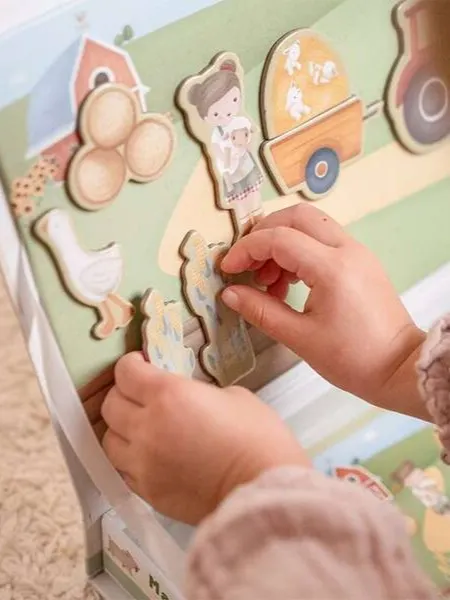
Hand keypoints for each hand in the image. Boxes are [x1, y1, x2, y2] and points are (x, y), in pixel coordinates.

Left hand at [101, 353, 309, 523]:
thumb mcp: (232, 395)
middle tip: (141, 394)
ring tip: (142, 428)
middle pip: (110, 404)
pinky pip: (123, 469)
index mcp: (168, 395)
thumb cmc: (257, 437)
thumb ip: (197, 392)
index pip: (125, 373)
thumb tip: (185, 399)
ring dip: (121, 429)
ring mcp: (142, 464)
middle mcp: (146, 427)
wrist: (263, 490)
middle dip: (123, 393)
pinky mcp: (147, 492)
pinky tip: (150, 455)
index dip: (131, 364)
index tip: (142, 365)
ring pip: (109, 439)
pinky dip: (131, 458)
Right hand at [221, 204, 426, 418]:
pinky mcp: (361, 261)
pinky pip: (323, 241)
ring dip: (282, 243)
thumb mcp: (300, 338)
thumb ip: (261, 311)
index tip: (228, 269)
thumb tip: (229, 293)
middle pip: (297, 216)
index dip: (247, 249)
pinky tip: (288, 283)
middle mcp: (347, 250)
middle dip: (264, 233)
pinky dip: (299, 251)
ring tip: (268, 282)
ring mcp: (357, 252)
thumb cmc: (352, 359)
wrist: (399, 368)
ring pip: (311, 225)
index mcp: (332, 268)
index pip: (279, 239)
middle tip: (247, 264)